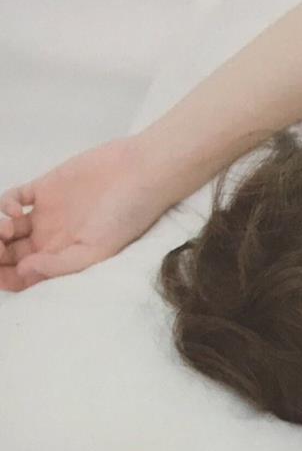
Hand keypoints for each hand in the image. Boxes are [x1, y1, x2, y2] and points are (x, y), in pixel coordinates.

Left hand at [0, 136, 168, 291]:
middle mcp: (52, 239)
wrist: (140, 173)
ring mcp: (46, 214)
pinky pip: (12, 199)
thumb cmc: (127, 216)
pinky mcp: (44, 188)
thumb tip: (23, 271)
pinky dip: (4, 206)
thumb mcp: (98, 250)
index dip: (5, 277)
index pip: (25, 276)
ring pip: (5, 228)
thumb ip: (59, 264)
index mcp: (65, 258)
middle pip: (9, 253)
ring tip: (5, 230)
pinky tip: (16, 211)